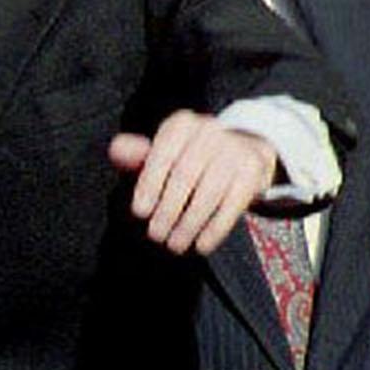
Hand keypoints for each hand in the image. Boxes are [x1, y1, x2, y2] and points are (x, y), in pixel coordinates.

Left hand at [109, 112, 276, 254]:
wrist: (243, 151)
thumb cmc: (191, 157)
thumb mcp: (163, 153)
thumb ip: (138, 156)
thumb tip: (116, 150)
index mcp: (182, 124)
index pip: (162, 156)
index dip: (149, 186)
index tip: (139, 212)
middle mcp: (210, 130)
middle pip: (184, 176)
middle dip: (167, 210)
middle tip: (155, 235)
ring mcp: (235, 149)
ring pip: (208, 193)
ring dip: (189, 224)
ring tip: (175, 244)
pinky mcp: (253, 171)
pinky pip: (232, 205)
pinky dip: (215, 228)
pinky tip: (201, 245)